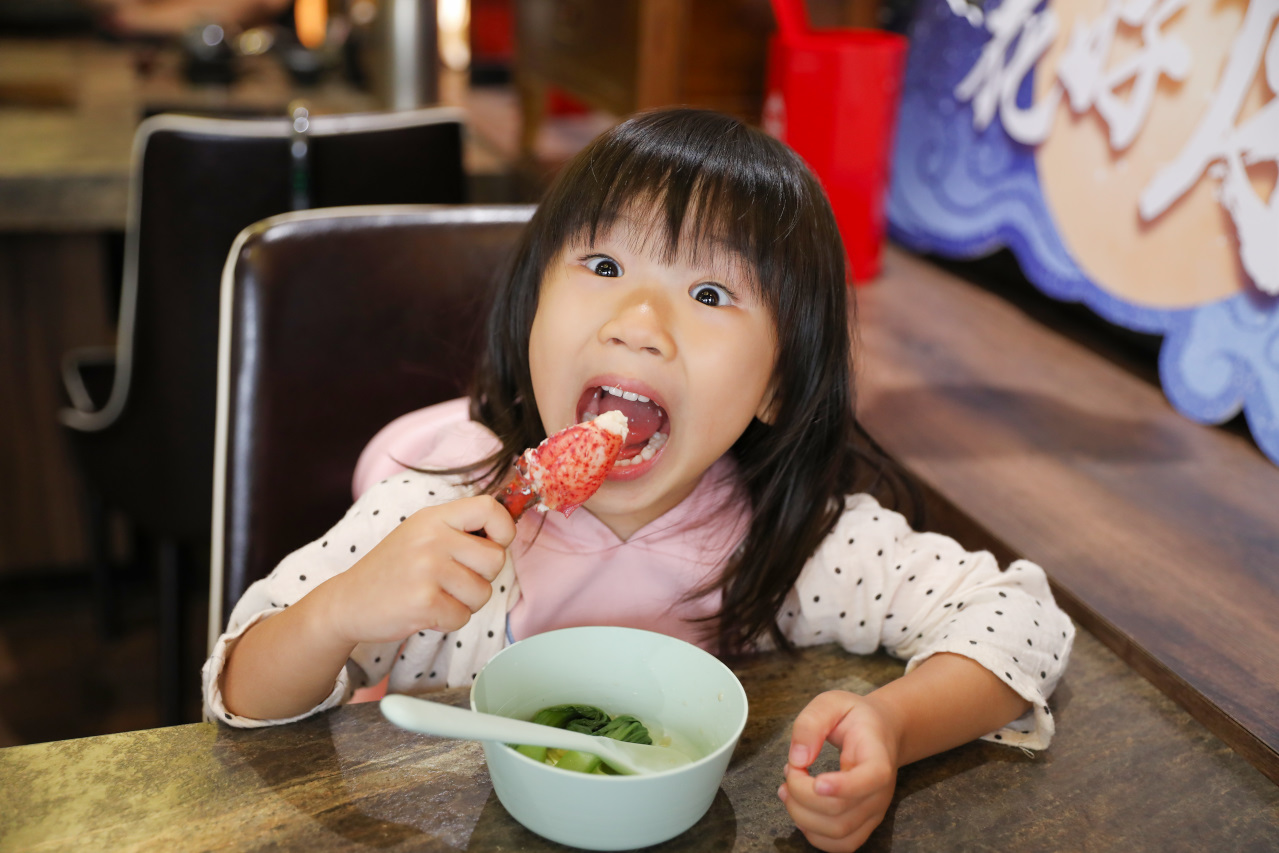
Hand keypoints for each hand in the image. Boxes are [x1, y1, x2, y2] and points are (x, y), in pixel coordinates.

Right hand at [316, 495, 516, 646]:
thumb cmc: (393, 569)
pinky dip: (448, 621)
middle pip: (496, 559)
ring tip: (436, 595)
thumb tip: (507, 531)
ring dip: (464, 603)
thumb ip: (459, 529)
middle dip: (482, 577)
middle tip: (453, 580)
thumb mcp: (421, 533)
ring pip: (483, 593)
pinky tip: (425, 611)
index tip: (494, 544)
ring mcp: (427, 569)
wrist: (347, 602)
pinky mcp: (424, 602)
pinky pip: (463, 617)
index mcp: (434, 517)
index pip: (489, 508)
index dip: (503, 529)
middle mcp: (432, 538)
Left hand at [778, 690, 901, 851]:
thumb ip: (811, 723)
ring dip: (801, 815)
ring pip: (837, 833)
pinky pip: (840, 845)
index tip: (817, 781)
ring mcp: (873, 811)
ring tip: (787, 787)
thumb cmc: (854, 718)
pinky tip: (800, 809)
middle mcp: (880, 790)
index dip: (843, 786)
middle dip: (801, 793)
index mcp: (877, 756)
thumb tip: (798, 759)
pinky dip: (813, 833)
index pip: (871, 778)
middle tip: (789, 768)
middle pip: (841, 811)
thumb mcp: (831, 703)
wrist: (880, 732)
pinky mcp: (864, 824)